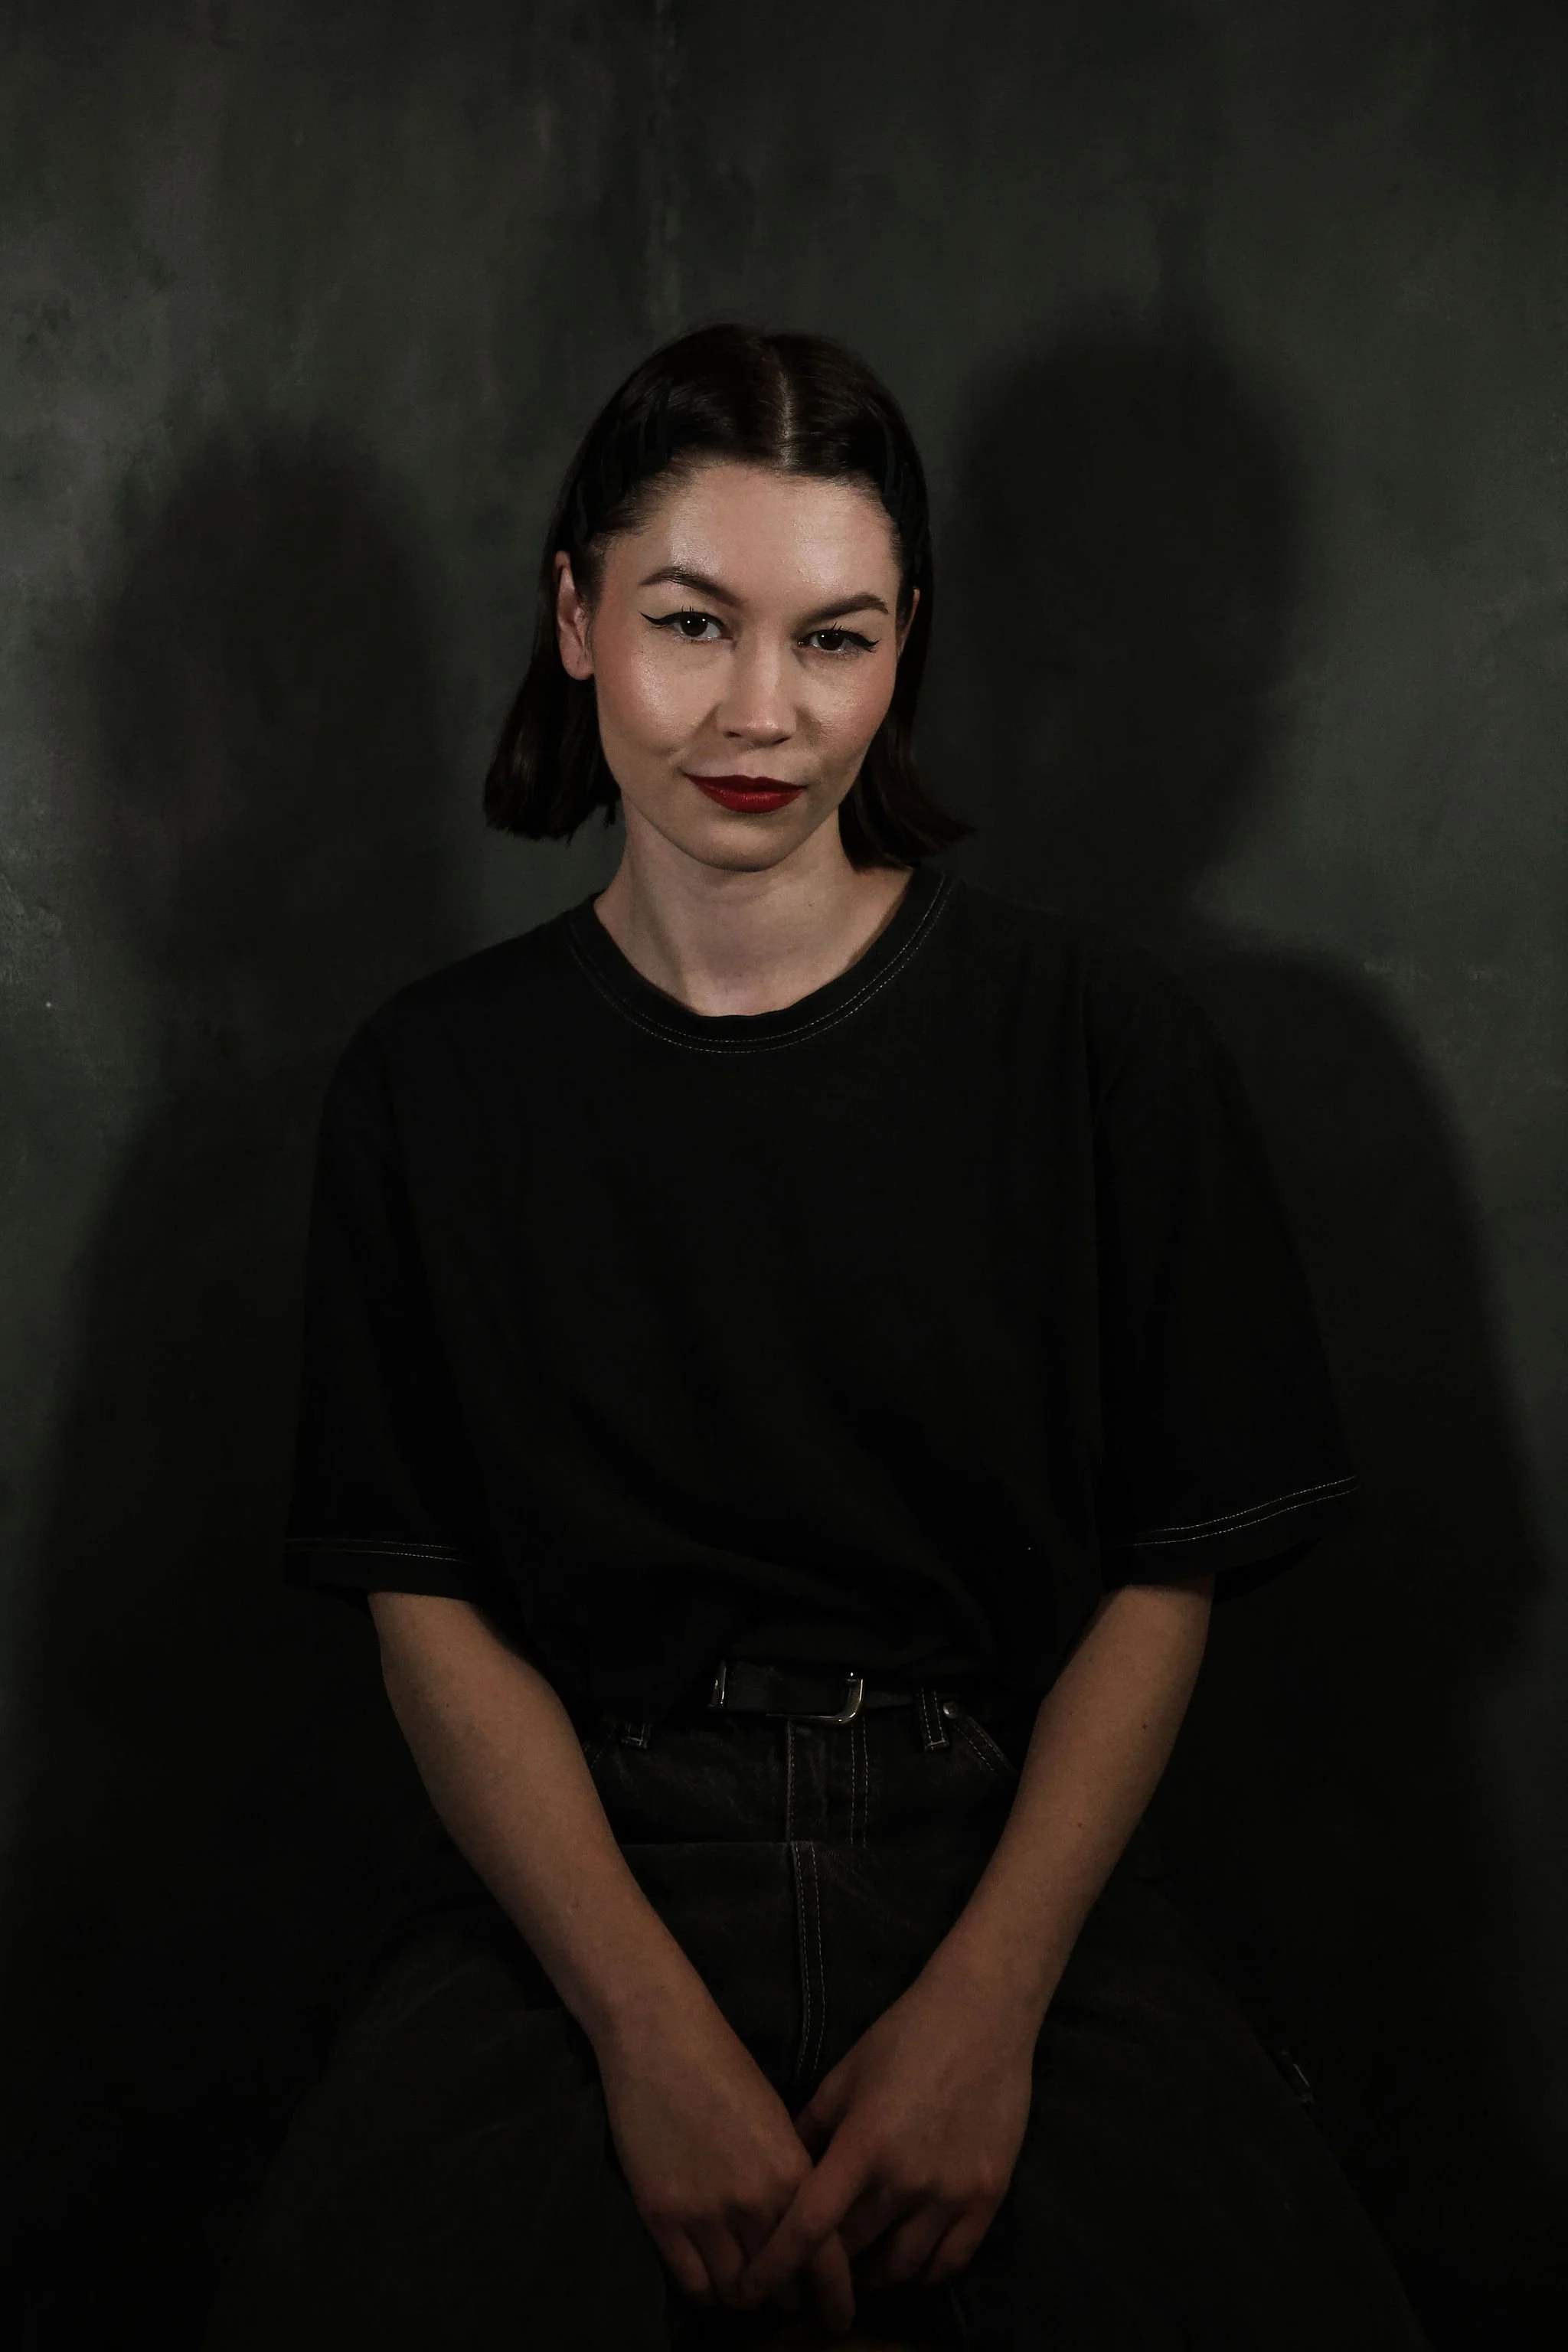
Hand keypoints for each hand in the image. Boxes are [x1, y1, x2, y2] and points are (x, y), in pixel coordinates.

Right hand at [594, 1981, 857, 2334]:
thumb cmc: (724, 2064)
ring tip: (746, 2288)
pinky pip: (692, 2284)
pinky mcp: (662, 2217)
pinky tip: (710, 2276)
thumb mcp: (777, 2120)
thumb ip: (792, 2176)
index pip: (826, 2261)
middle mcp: (756, 2203)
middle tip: (785, 2296)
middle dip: (786, 2295)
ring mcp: (705, 2213)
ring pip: (735, 2293)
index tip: (836, 2319)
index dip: (834, 2300)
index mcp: (793, 2173)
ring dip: (744, 2295)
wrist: (660, 2036)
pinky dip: (705, 2290)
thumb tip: (803, 2227)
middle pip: (780, 2285)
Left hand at [734, 1961, 1037, 2304]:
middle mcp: (906, 2179)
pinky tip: (906, 2261)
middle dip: (824, 2268)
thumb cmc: (905, 2035)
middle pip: (852, 2252)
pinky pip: (950, 2262)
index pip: (809, 2225)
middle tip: (809, 2269)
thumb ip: (810, 2128)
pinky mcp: (988, 2197)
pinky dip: (922, 2273)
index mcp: (863, 2144)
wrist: (984, 2015)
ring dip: (873, 2275)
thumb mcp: (844, 2076)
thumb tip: (779, 2175)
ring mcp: (952, 2193)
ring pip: (901, 2269)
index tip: (751, 2289)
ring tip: (859, 2267)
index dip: (776, 2264)